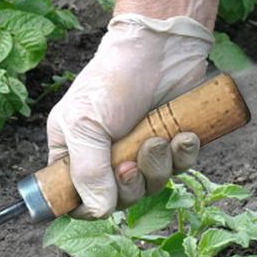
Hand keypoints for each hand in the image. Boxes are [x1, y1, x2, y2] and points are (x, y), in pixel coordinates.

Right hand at [47, 13, 212, 216]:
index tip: (102, 197)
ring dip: (157, 167)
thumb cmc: (113, 79)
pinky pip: (180, 168)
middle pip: (116, 200)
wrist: (160, 45)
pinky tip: (183, 134)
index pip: (74, 199)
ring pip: (150, 186)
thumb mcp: (85, 125)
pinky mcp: (170, 142)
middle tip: (131, 162)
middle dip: (129, 185)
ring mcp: (139, 151)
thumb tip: (100, 211)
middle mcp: (104, 157)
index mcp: (72, 153)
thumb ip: (88, 171)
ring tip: (158, 139)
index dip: (88, 206)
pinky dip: (183, 156)